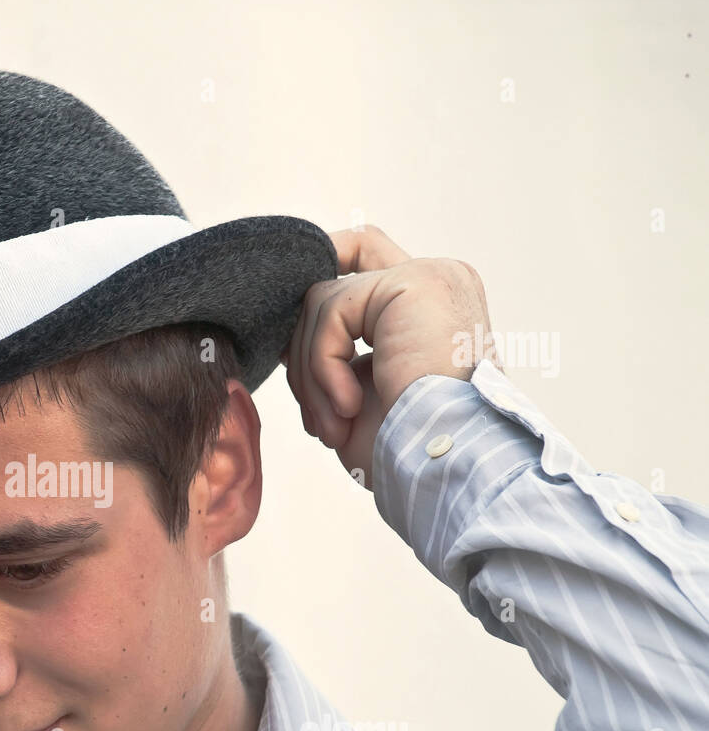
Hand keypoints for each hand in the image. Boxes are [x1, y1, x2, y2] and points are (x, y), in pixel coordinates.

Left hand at [280, 225, 498, 489]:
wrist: (445, 470)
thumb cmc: (407, 452)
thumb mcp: (357, 396)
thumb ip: (331, 356)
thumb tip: (285, 341)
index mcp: (433, 306)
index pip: (362, 261)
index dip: (315, 296)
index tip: (288, 355)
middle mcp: (439, 280)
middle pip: (337, 267)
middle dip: (306, 341)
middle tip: (313, 410)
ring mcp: (430, 276)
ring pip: (322, 301)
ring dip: (312, 374)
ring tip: (335, 424)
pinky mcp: (413, 284)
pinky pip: (330, 312)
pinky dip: (322, 367)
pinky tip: (348, 407)